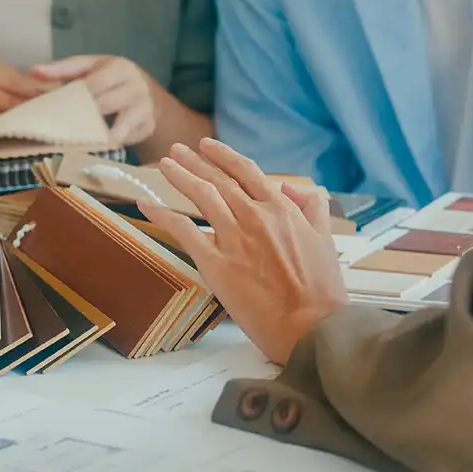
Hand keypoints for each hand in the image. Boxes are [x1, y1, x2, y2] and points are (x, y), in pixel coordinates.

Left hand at [31, 55, 157, 145]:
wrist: (146, 93)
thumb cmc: (110, 78)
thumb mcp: (90, 67)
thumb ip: (63, 69)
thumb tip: (34, 71)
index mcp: (121, 68)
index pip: (93, 86)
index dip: (75, 98)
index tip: (57, 109)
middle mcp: (137, 89)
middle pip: (103, 108)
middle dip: (81, 119)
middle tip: (60, 129)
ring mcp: (145, 111)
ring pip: (115, 132)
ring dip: (94, 139)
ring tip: (76, 142)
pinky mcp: (146, 130)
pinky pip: (122, 142)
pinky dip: (106, 145)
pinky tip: (93, 147)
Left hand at [137, 139, 347, 364]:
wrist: (310, 325)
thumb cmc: (320, 290)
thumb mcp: (325, 239)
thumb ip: (312, 208)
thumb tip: (293, 188)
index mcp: (281, 209)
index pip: (246, 171)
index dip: (224, 155)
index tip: (208, 146)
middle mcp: (254, 216)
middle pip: (218, 179)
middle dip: (195, 161)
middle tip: (177, 149)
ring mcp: (233, 238)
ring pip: (201, 196)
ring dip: (180, 176)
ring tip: (166, 165)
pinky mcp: (215, 263)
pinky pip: (183, 231)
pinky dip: (163, 214)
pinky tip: (147, 204)